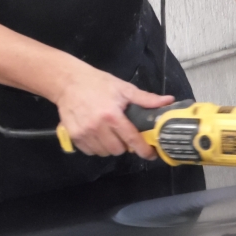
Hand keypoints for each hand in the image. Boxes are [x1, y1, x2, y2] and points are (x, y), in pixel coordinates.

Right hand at [55, 65, 173, 157]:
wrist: (68, 81)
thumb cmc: (98, 83)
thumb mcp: (123, 88)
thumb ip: (146, 99)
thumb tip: (168, 101)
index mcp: (112, 115)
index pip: (132, 139)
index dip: (144, 150)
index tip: (151, 154)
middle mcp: (97, 127)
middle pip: (118, 150)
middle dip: (124, 145)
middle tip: (122, 134)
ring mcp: (84, 133)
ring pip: (104, 153)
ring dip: (110, 147)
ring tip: (108, 133)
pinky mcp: (73, 136)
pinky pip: (90, 151)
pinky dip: (96, 147)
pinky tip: (96, 134)